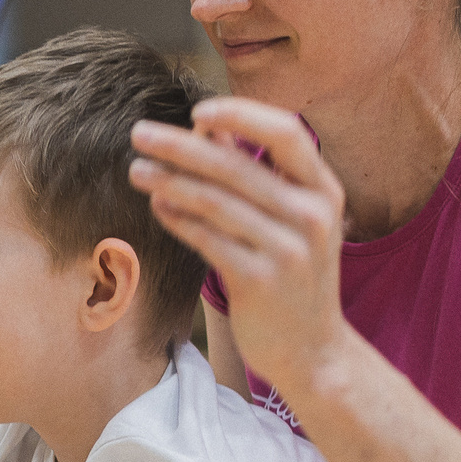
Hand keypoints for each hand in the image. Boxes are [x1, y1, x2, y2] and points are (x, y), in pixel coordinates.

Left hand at [130, 97, 350, 397]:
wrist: (313, 351)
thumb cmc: (294, 276)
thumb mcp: (292, 219)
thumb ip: (257, 172)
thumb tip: (209, 125)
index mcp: (324, 189)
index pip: (285, 132)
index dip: (240, 113)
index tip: (197, 110)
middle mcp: (312, 215)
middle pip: (237, 166)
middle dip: (181, 145)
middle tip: (139, 133)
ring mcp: (289, 250)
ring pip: (216, 202)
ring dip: (169, 181)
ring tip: (137, 170)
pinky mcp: (260, 281)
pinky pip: (208, 240)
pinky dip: (178, 219)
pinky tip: (157, 207)